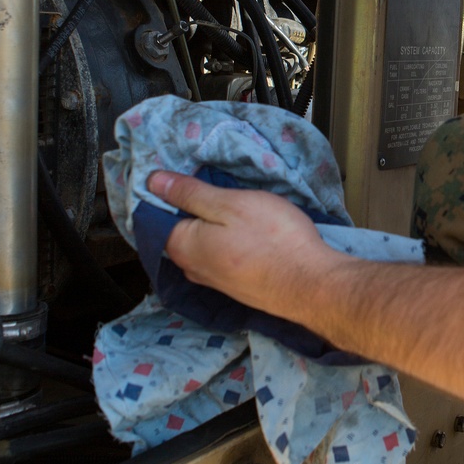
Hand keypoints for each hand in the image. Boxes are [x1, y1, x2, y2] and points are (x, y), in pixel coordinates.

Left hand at [146, 171, 335, 319]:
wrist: (311, 285)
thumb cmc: (272, 238)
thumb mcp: (230, 204)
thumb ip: (189, 194)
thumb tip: (153, 182)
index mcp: (181, 246)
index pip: (159, 213)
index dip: (173, 191)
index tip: (196, 177)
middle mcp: (190, 268)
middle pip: (181, 230)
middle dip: (196, 209)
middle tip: (224, 190)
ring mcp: (213, 281)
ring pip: (203, 244)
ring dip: (215, 226)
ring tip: (241, 209)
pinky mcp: (235, 287)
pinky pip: (221, 257)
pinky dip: (228, 242)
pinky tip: (249, 232)